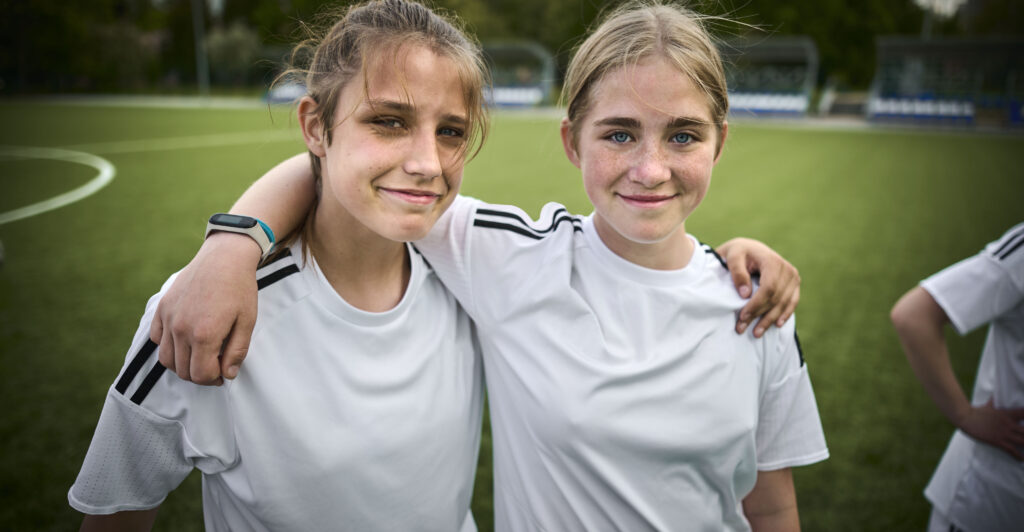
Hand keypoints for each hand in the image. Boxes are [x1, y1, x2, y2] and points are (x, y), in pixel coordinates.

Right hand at [149, 232, 261, 384]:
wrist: (224, 257)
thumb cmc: (239, 288)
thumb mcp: (247, 321)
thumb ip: (237, 351)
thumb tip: (227, 374)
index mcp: (204, 334)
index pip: (200, 375)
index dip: (213, 379)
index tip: (223, 373)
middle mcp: (181, 328)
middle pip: (182, 370)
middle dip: (200, 375)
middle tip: (215, 366)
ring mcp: (168, 317)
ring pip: (166, 358)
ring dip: (183, 364)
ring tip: (200, 356)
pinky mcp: (162, 307)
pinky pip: (157, 338)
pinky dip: (168, 346)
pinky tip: (185, 340)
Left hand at [717, 238, 800, 337]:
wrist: (750, 249)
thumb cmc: (739, 253)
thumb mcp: (733, 257)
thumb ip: (737, 273)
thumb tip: (745, 294)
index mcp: (773, 261)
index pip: (769, 288)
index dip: (756, 304)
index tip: (742, 316)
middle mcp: (787, 269)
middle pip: (775, 298)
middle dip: (759, 315)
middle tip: (741, 328)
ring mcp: (793, 278)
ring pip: (783, 304)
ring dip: (770, 320)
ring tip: (756, 333)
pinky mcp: (794, 285)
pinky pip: (792, 302)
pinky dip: (785, 314)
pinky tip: (777, 325)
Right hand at [956, 399, 1023, 460]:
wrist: (966, 417)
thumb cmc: (977, 411)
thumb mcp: (989, 404)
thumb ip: (996, 400)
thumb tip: (997, 392)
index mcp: (1008, 414)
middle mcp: (1009, 424)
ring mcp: (1004, 433)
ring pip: (1023, 441)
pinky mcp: (997, 441)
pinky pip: (1011, 450)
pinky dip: (1018, 456)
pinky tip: (1022, 459)